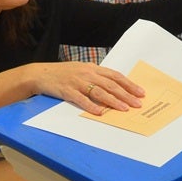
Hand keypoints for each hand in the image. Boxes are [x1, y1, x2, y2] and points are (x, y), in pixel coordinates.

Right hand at [0, 62, 144, 114]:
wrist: (40, 74)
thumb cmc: (63, 74)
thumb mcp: (82, 71)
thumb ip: (97, 77)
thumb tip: (115, 88)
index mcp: (93, 68)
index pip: (115, 76)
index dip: (129, 84)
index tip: (141, 93)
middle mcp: (87, 73)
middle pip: (110, 85)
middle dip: (126, 95)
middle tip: (137, 104)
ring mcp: (77, 82)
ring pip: (99, 92)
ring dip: (113, 101)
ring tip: (124, 109)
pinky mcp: (66, 91)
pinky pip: (81, 99)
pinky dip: (91, 106)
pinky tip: (100, 112)